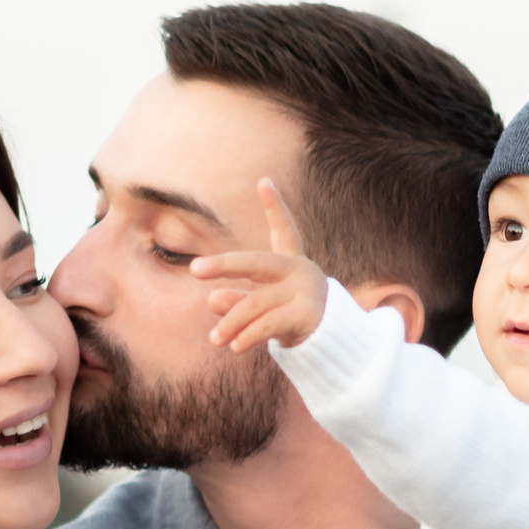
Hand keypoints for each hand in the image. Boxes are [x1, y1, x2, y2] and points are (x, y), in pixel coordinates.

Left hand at [191, 179, 330, 350]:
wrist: (333, 346)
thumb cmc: (292, 320)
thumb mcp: (261, 309)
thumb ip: (237, 301)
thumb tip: (212, 299)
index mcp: (291, 263)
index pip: (284, 231)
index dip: (275, 207)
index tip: (264, 181)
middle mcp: (300, 271)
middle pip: (255, 263)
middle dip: (224, 264)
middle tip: (195, 269)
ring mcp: (305, 291)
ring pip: (255, 303)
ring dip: (231, 323)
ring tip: (215, 339)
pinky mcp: (307, 315)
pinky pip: (267, 324)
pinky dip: (248, 335)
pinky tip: (234, 346)